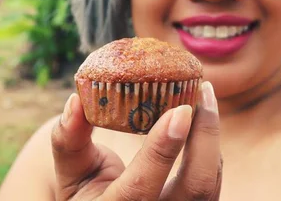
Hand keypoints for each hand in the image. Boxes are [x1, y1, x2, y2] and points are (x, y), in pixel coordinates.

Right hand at [51, 81, 221, 199]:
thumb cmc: (88, 194)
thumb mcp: (71, 173)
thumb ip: (69, 139)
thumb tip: (75, 100)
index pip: (140, 188)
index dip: (162, 149)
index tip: (180, 110)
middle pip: (195, 187)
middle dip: (205, 136)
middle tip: (203, 90)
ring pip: (209, 182)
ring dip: (210, 137)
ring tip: (204, 96)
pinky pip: (211, 180)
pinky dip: (210, 147)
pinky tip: (203, 119)